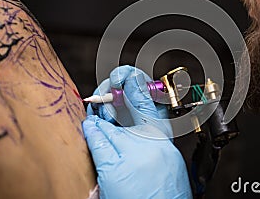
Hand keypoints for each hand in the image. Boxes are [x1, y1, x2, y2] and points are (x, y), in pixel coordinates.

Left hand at [82, 66, 191, 198]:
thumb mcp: (169, 159)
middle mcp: (148, 141)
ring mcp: (129, 152)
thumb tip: (141, 118)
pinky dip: (91, 131)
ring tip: (97, 110)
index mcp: (163, 138)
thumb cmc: (167, 193)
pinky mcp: (113, 167)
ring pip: (108, 122)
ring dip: (100, 114)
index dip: (135, 80)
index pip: (148, 99)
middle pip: (126, 105)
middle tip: (109, 83)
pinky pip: (97, 141)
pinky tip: (90, 126)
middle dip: (113, 91)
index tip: (125, 74)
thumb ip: (154, 136)